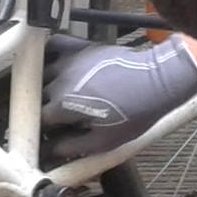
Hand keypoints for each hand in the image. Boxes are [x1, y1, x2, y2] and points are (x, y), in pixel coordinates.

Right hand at [41, 34, 196, 157]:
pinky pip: (55, 44)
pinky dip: (49, 52)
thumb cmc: (134, 113)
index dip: (43, 130)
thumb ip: (72, 146)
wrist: (157, 81)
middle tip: (58, 118)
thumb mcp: (104, 141)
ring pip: (42, 72)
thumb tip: (50, 152)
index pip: (38, 120)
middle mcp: (60, 81)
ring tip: (57, 95)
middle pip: (38, 97)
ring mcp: (69, 61)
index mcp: (63, 106)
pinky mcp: (81, 47)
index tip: (50, 134)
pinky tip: (53, 62)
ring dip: (45, 84)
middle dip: (44, 108)